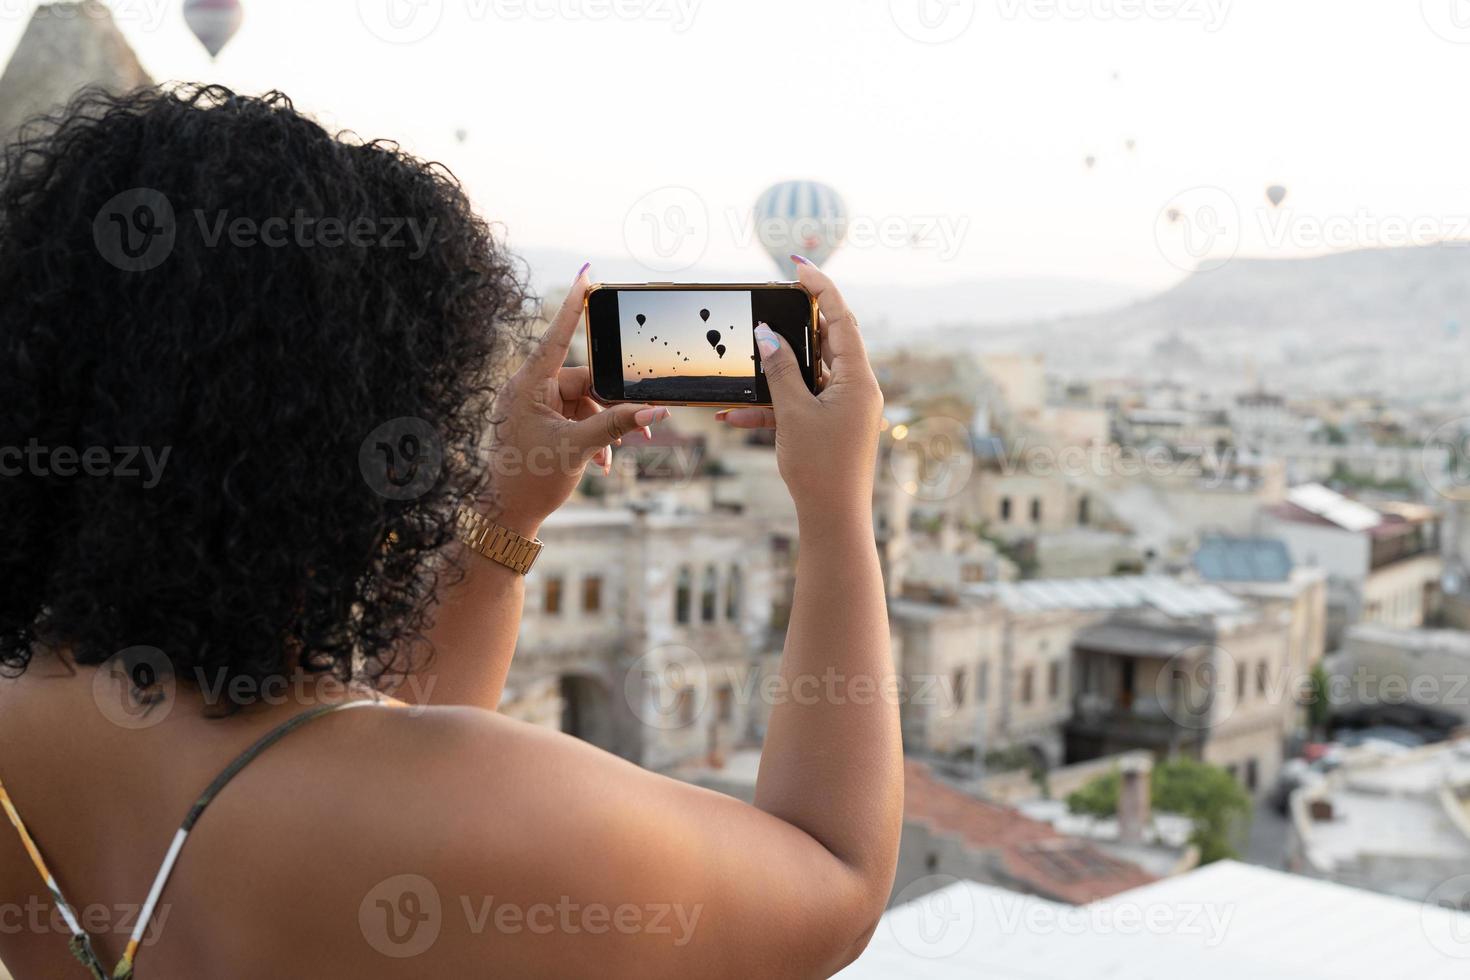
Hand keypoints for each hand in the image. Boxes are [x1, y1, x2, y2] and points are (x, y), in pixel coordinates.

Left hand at [485, 265, 668, 535]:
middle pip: (584, 380)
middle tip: (644, 428)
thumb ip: (618, 424)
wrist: (506, 515)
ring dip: (604, 427)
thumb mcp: (579, 448)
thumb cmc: (531, 480)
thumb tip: (655, 410)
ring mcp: (532, 407)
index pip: (559, 335)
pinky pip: (573, 418)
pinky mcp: (537, 423)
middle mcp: (528, 390)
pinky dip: (591, 436)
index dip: (575, 305)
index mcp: (528, 385)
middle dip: (613, 406)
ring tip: (614, 456)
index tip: (586, 275)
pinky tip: (603, 462)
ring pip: (583, 403)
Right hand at [719, 259, 882, 523]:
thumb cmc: (820, 468)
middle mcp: (857, 388)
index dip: (821, 288)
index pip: (841, 318)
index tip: (798, 266)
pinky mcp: (832, 426)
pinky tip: (734, 414)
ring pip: (808, 375)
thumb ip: (780, 370)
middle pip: (827, 341)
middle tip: (769, 305)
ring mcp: (846, 408)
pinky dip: (773, 406)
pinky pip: (801, 404)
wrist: (834, 520)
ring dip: (774, 373)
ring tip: (746, 361)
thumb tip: (767, 334)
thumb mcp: (794, 413)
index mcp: (858, 378)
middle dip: (794, 326)